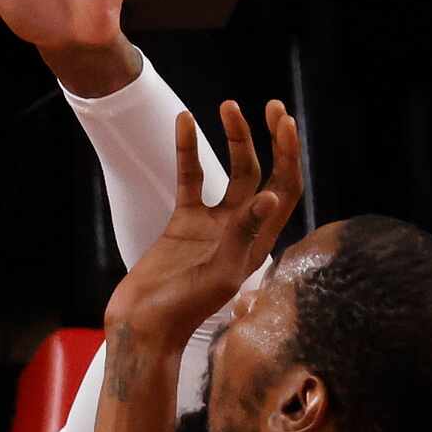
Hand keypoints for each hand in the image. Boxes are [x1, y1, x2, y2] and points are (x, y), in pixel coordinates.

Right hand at [106, 101, 303, 347]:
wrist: (142, 325)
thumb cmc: (182, 310)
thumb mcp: (219, 274)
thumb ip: (243, 235)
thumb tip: (270, 197)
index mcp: (257, 243)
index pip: (285, 190)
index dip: (289, 156)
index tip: (283, 123)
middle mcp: (240, 230)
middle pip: (263, 174)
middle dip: (267, 139)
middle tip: (269, 106)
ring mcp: (212, 225)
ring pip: (230, 172)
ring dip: (233, 139)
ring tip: (226, 106)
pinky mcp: (183, 223)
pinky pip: (190, 179)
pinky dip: (187, 150)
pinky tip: (184, 120)